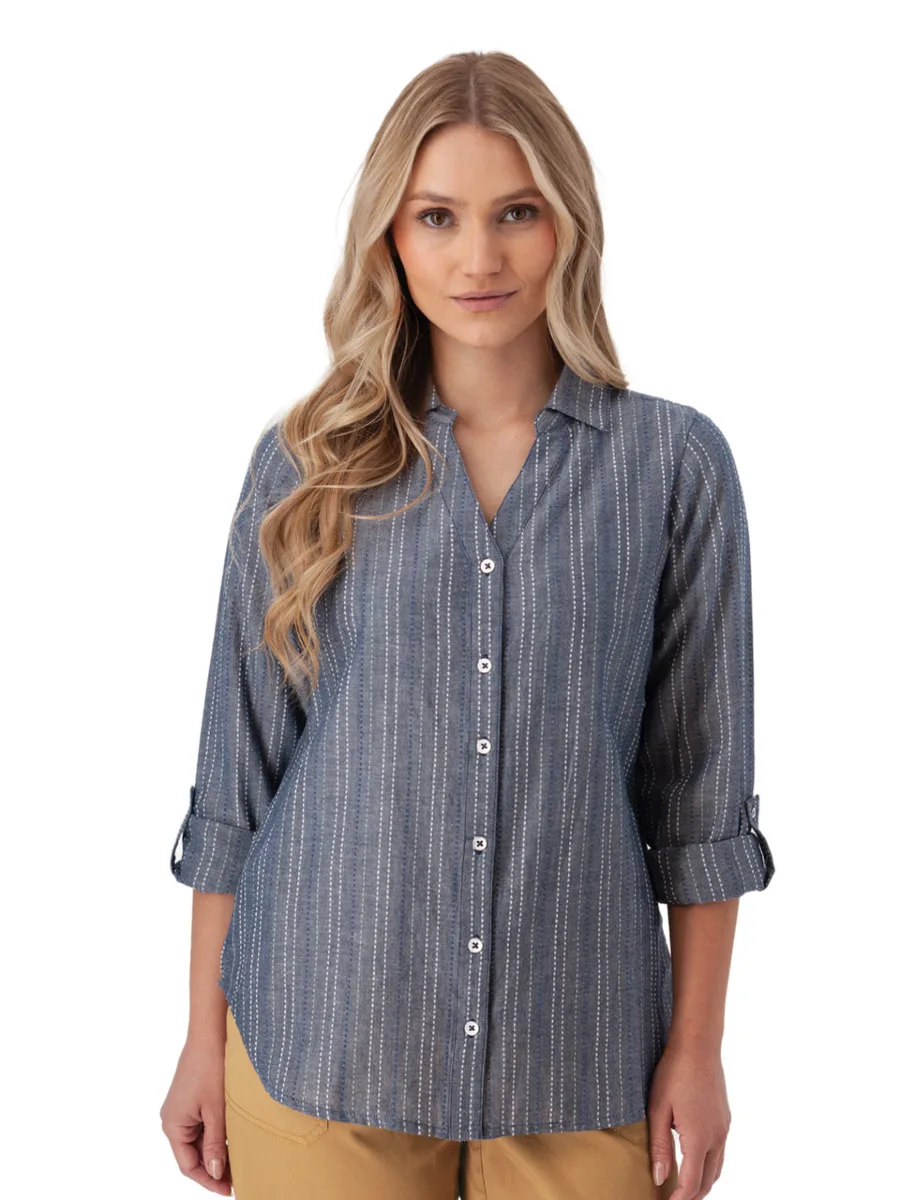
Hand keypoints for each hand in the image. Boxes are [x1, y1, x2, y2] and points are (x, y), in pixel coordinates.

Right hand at [160, 1035, 232, 1194]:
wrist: (210, 1032)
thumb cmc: (211, 1067)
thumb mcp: (216, 1110)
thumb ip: (216, 1144)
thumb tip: (215, 1173)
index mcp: (172, 1125)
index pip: (188, 1165)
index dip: (208, 1180)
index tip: (229, 1189)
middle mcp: (172, 1119)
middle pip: (193, 1154)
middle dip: (215, 1166)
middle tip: (239, 1177)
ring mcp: (181, 1108)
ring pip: (199, 1139)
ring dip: (216, 1150)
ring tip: (240, 1160)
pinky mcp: (190, 1098)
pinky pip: (201, 1124)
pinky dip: (216, 1133)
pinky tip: (233, 1137)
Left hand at [647, 1043, 730, 1198]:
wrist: (698, 1046)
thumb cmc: (674, 1073)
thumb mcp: (658, 1109)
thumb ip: (659, 1146)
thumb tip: (661, 1177)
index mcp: (699, 1138)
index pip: (692, 1182)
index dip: (680, 1198)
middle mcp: (717, 1137)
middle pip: (708, 1181)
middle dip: (692, 1195)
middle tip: (674, 1198)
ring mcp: (724, 1128)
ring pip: (717, 1168)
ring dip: (703, 1182)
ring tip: (684, 1187)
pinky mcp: (725, 1119)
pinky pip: (720, 1152)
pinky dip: (709, 1164)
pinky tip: (695, 1160)